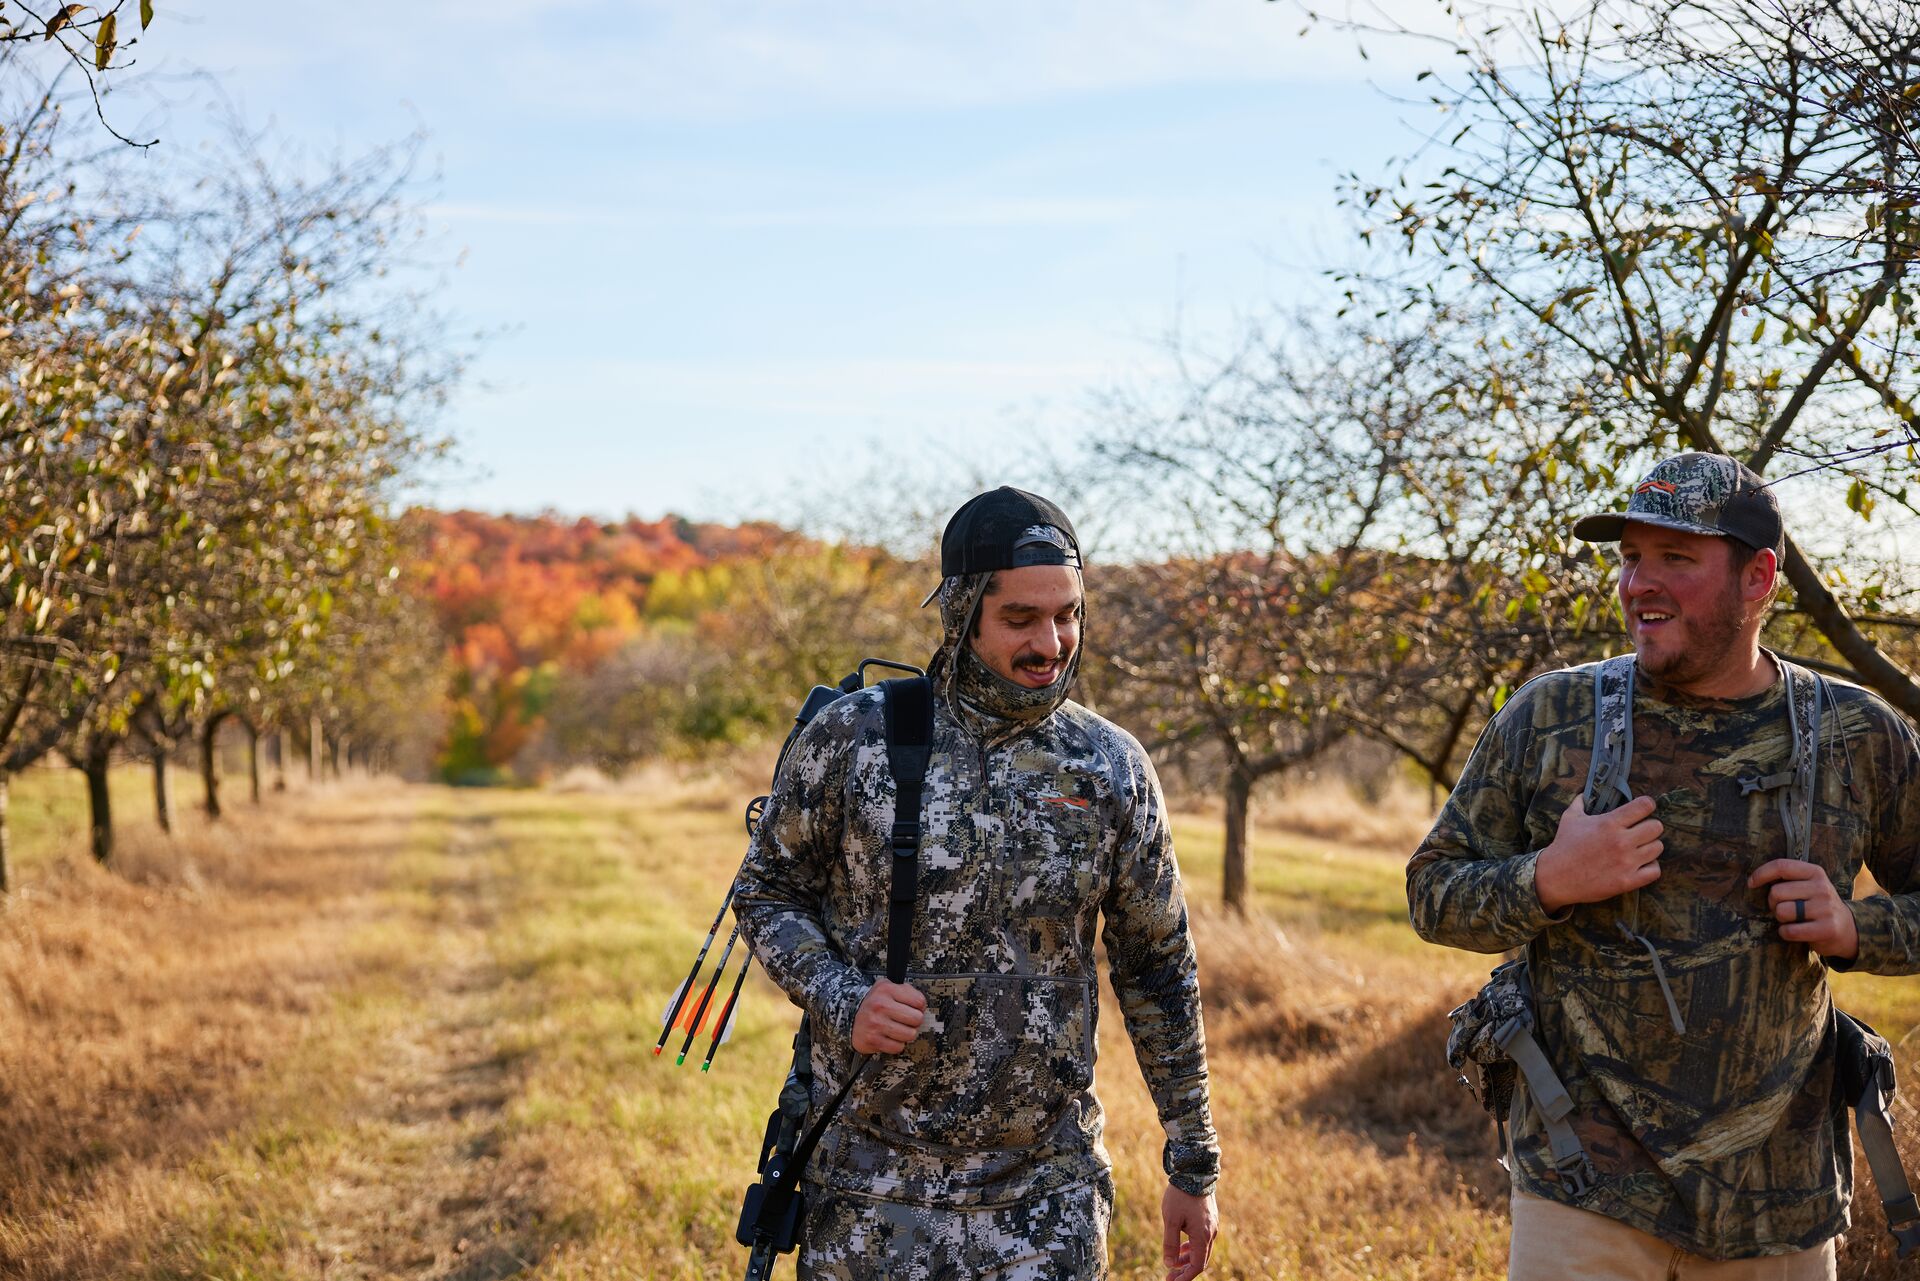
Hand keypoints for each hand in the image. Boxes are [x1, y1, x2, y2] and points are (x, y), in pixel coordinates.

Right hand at [851, 979, 925, 1053]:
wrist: (848, 1017)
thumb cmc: (873, 1004)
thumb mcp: (886, 987)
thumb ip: (906, 990)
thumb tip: (921, 1004)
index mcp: (886, 990)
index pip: (919, 1001)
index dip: (919, 1007)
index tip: (913, 1009)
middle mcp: (881, 1006)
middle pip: (917, 1019)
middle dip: (914, 1022)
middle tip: (905, 1021)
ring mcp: (876, 1024)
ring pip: (910, 1035)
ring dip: (906, 1034)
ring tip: (897, 1029)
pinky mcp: (873, 1040)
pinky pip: (898, 1047)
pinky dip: (896, 1044)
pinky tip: (889, 1037)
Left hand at [1161, 1184, 1217, 1280]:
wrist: (1194, 1171)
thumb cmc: (1180, 1195)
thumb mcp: (1170, 1220)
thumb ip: (1170, 1243)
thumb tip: (1170, 1264)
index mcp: (1202, 1236)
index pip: (1197, 1266)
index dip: (1184, 1277)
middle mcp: (1211, 1233)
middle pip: (1201, 1260)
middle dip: (1185, 1270)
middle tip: (1170, 1276)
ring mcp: (1212, 1225)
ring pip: (1202, 1250)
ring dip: (1188, 1259)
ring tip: (1174, 1263)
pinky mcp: (1210, 1218)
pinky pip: (1203, 1239)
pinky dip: (1192, 1247)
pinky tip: (1182, 1246)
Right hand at [1534, 795, 1664, 912]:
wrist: (1555, 877)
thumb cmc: (1563, 846)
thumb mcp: (1570, 819)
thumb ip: (1580, 802)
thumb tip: (1585, 792)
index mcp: (1609, 823)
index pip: (1645, 806)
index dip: (1647, 805)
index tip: (1642, 810)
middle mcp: (1621, 841)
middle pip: (1656, 827)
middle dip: (1649, 827)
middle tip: (1641, 832)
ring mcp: (1626, 862)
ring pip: (1658, 848)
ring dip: (1650, 847)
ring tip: (1640, 849)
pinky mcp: (1627, 881)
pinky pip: (1655, 871)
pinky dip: (1651, 867)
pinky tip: (1641, 865)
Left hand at [1750, 860, 1857, 959]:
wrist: (1848, 929)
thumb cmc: (1817, 905)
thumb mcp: (1809, 885)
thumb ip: (1788, 879)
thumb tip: (1753, 879)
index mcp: (1815, 872)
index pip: (1781, 866)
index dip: (1761, 874)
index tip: (1751, 883)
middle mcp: (1822, 888)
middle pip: (1776, 892)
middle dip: (1773, 903)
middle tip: (1785, 909)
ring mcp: (1825, 909)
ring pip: (1782, 911)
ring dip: (1780, 919)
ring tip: (1793, 920)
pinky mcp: (1826, 929)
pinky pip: (1789, 931)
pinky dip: (1786, 933)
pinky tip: (1795, 931)